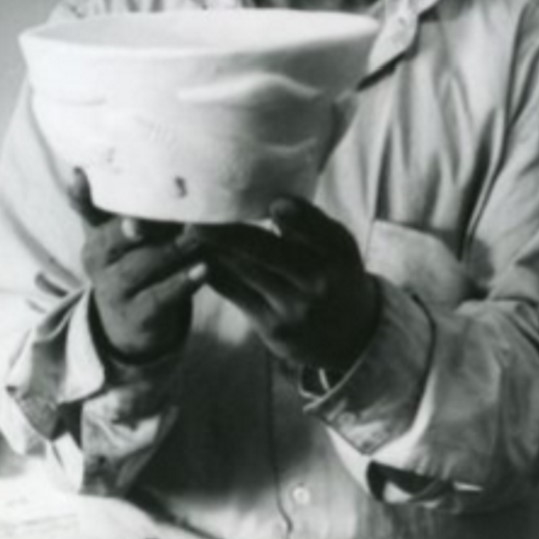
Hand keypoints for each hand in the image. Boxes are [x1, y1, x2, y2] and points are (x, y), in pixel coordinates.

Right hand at [69, 170, 207, 363]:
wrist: (131, 324)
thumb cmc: (138, 260)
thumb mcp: (131, 232)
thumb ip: (137, 202)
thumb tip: (162, 157)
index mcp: (96, 231)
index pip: (85, 208)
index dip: (80, 194)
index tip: (80, 174)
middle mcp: (97, 258)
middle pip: (110, 239)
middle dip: (130, 225)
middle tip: (147, 215)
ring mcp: (114, 289)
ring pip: (137, 267)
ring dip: (170, 250)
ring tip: (197, 236)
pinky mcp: (138, 315)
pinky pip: (159, 298)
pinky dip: (181, 283)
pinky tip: (203, 269)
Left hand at [194, 197, 379, 372]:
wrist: (350, 337)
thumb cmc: (337, 275)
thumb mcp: (340, 247)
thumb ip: (312, 223)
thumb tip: (277, 201)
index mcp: (338, 257)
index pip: (318, 232)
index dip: (297, 218)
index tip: (275, 203)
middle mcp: (317, 285)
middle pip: (268, 253)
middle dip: (229, 234)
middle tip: (197, 216)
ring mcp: (292, 310)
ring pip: (246, 272)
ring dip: (214, 251)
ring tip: (189, 231)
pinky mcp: (272, 329)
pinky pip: (236, 295)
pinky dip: (214, 274)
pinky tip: (197, 257)